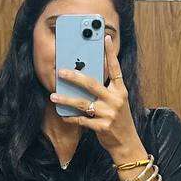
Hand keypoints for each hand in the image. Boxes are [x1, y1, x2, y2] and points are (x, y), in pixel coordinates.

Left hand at [50, 35, 140, 159]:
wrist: (127, 143)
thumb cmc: (120, 120)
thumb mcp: (118, 102)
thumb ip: (106, 91)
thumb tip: (86, 80)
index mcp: (120, 91)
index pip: (115, 68)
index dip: (110, 53)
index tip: (105, 38)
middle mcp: (115, 100)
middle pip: (92, 84)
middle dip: (75, 77)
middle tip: (61, 71)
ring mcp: (109, 114)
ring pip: (83, 103)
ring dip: (66, 99)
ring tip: (53, 96)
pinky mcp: (102, 127)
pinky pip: (81, 120)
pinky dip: (71, 118)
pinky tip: (62, 115)